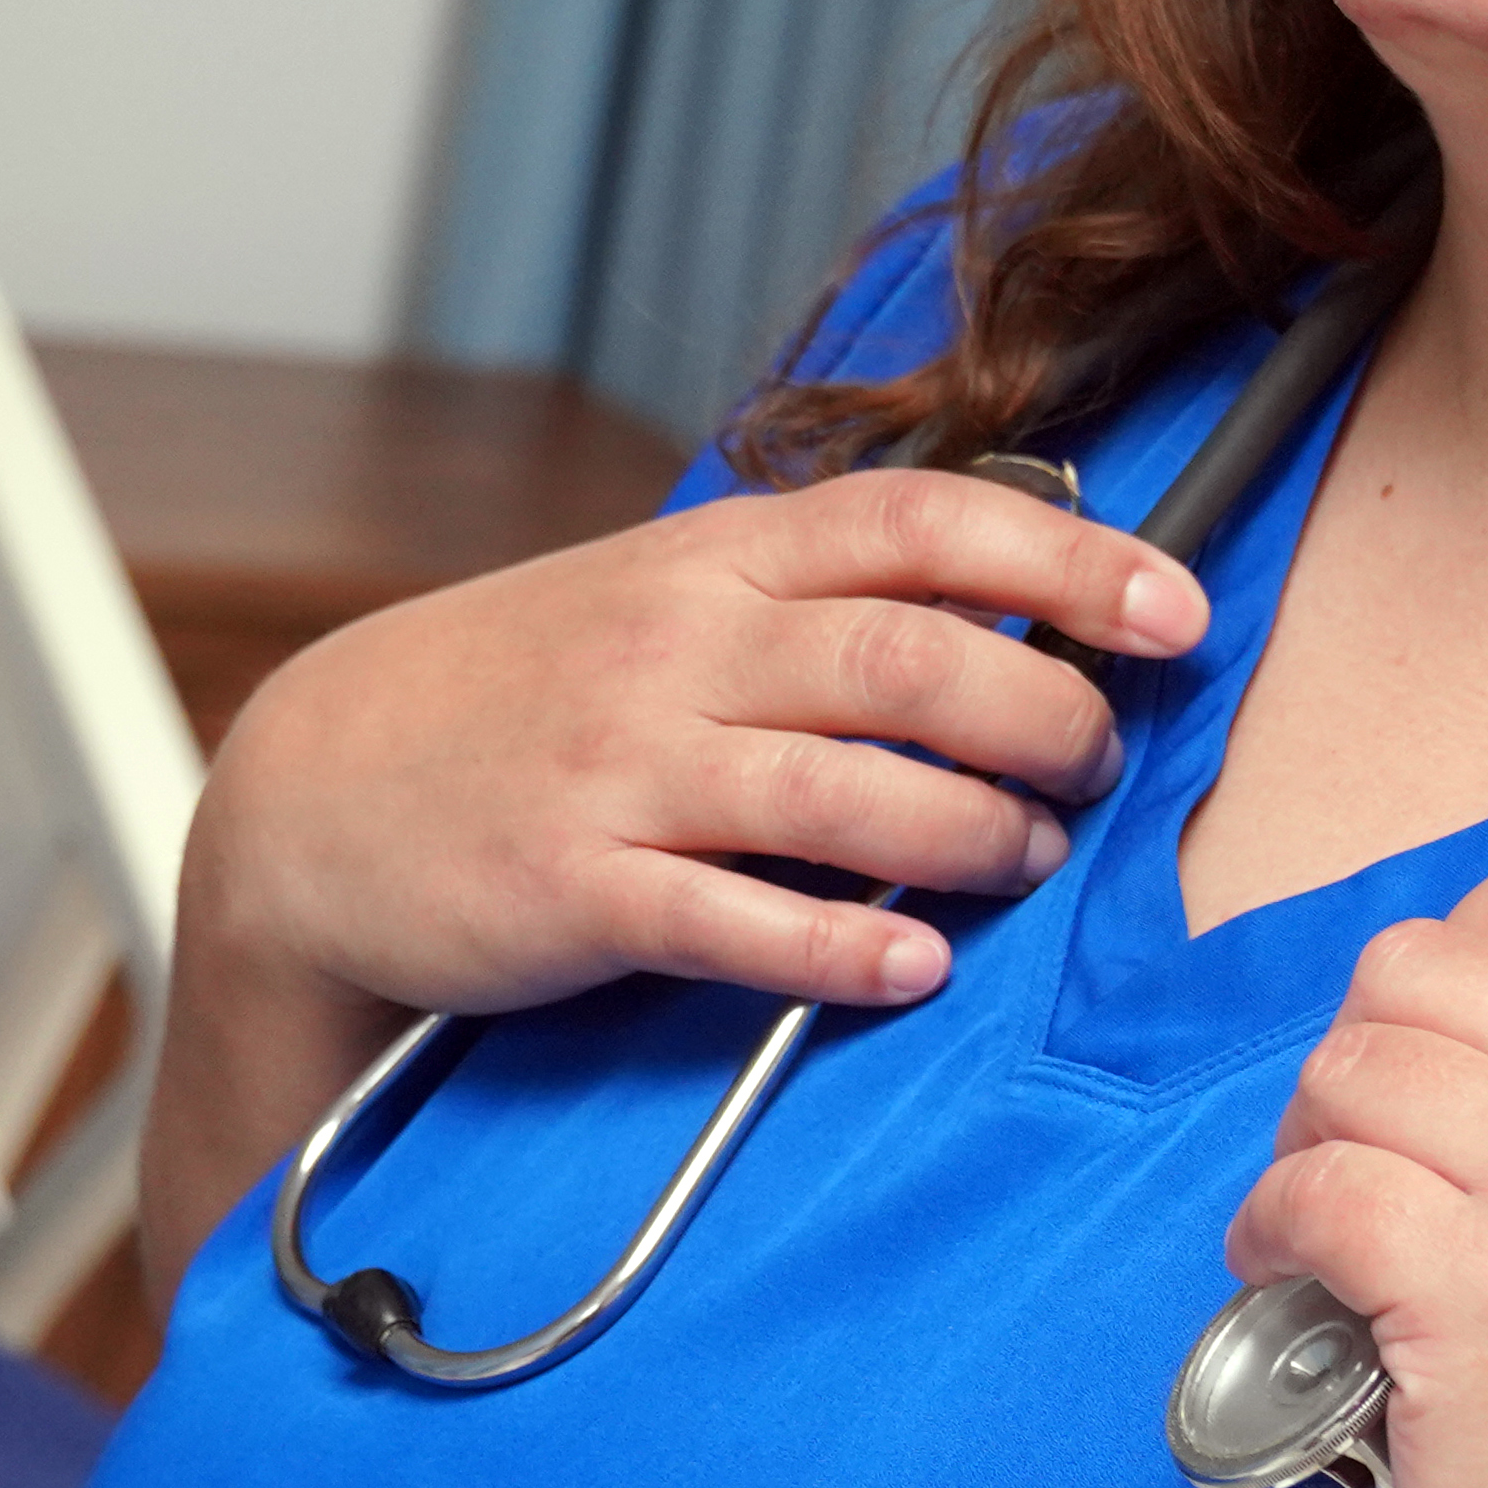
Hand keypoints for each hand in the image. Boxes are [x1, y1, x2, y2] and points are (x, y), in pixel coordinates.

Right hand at [133, 470, 1204, 1280]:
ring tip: (1031, 856)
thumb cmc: (517, 701)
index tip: (1175, 611)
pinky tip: (917, 965)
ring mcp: (622, 768)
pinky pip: (737, 920)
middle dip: (1043, 712)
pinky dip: (845, 943)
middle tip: (1101, 761)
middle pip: (910, 658)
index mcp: (710, 560)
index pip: (920, 522)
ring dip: (974, 829)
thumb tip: (1004, 600)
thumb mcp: (651, 602)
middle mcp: (675, 647)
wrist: (312, 800)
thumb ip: (802, 597)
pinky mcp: (576, 889)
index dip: (1069, 557)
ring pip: (844, 788)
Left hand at [1224, 823, 1487, 1487]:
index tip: (1446, 1070)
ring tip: (1340, 1246)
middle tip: (1368, 1175)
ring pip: (1346, 1069)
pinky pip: (1309, 1189)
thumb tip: (1438, 1002)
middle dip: (1359, 1066)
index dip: (1464, 955)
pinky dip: (1271, 1239)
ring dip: (1306, 1154)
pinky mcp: (1480, 1292)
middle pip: (1416, 963)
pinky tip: (1304, 1296)